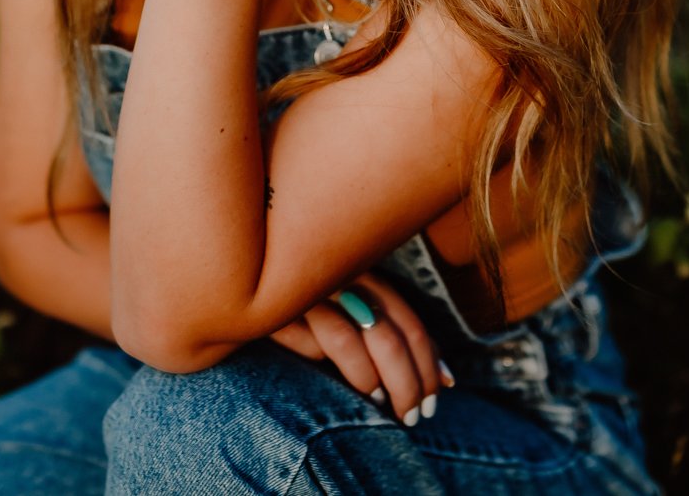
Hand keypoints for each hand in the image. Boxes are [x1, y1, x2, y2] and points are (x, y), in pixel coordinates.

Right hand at [266, 270, 450, 425]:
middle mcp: (342, 276)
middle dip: (410, 381)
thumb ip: (395, 337)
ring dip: (375, 380)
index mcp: (366, 273)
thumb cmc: (307, 309)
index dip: (429, 362)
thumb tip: (447, 379)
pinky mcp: (279, 306)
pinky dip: (335, 363)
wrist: (241, 286)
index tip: (439, 394)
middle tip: (414, 415)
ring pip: (355, 340)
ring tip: (384, 405)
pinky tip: (344, 382)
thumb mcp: (354, 316)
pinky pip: (313, 339)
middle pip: (388, 333)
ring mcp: (311, 289)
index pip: (408, 321)